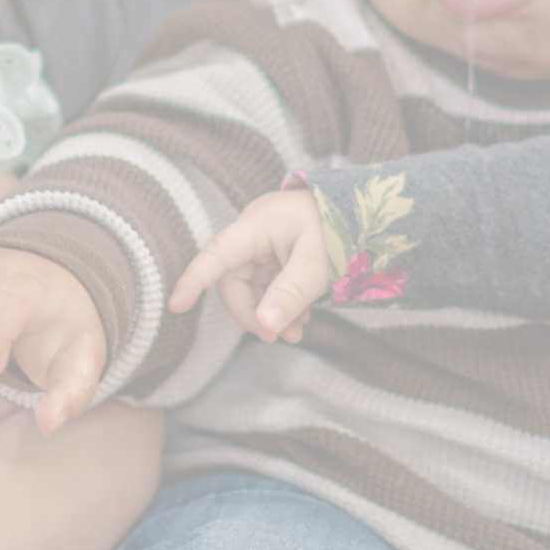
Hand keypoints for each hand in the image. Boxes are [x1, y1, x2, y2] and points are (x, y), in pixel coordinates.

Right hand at [171, 190, 342, 344]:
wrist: (374, 212)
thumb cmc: (346, 228)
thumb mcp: (320, 263)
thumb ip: (291, 294)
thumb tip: (265, 325)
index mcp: (258, 225)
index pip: (216, 255)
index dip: (195, 281)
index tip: (176, 306)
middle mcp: (255, 233)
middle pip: (235, 280)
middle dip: (254, 312)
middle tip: (280, 337)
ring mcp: (267, 244)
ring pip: (254, 287)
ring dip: (271, 313)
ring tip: (298, 334)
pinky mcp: (279, 255)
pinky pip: (270, 285)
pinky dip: (282, 304)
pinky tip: (302, 319)